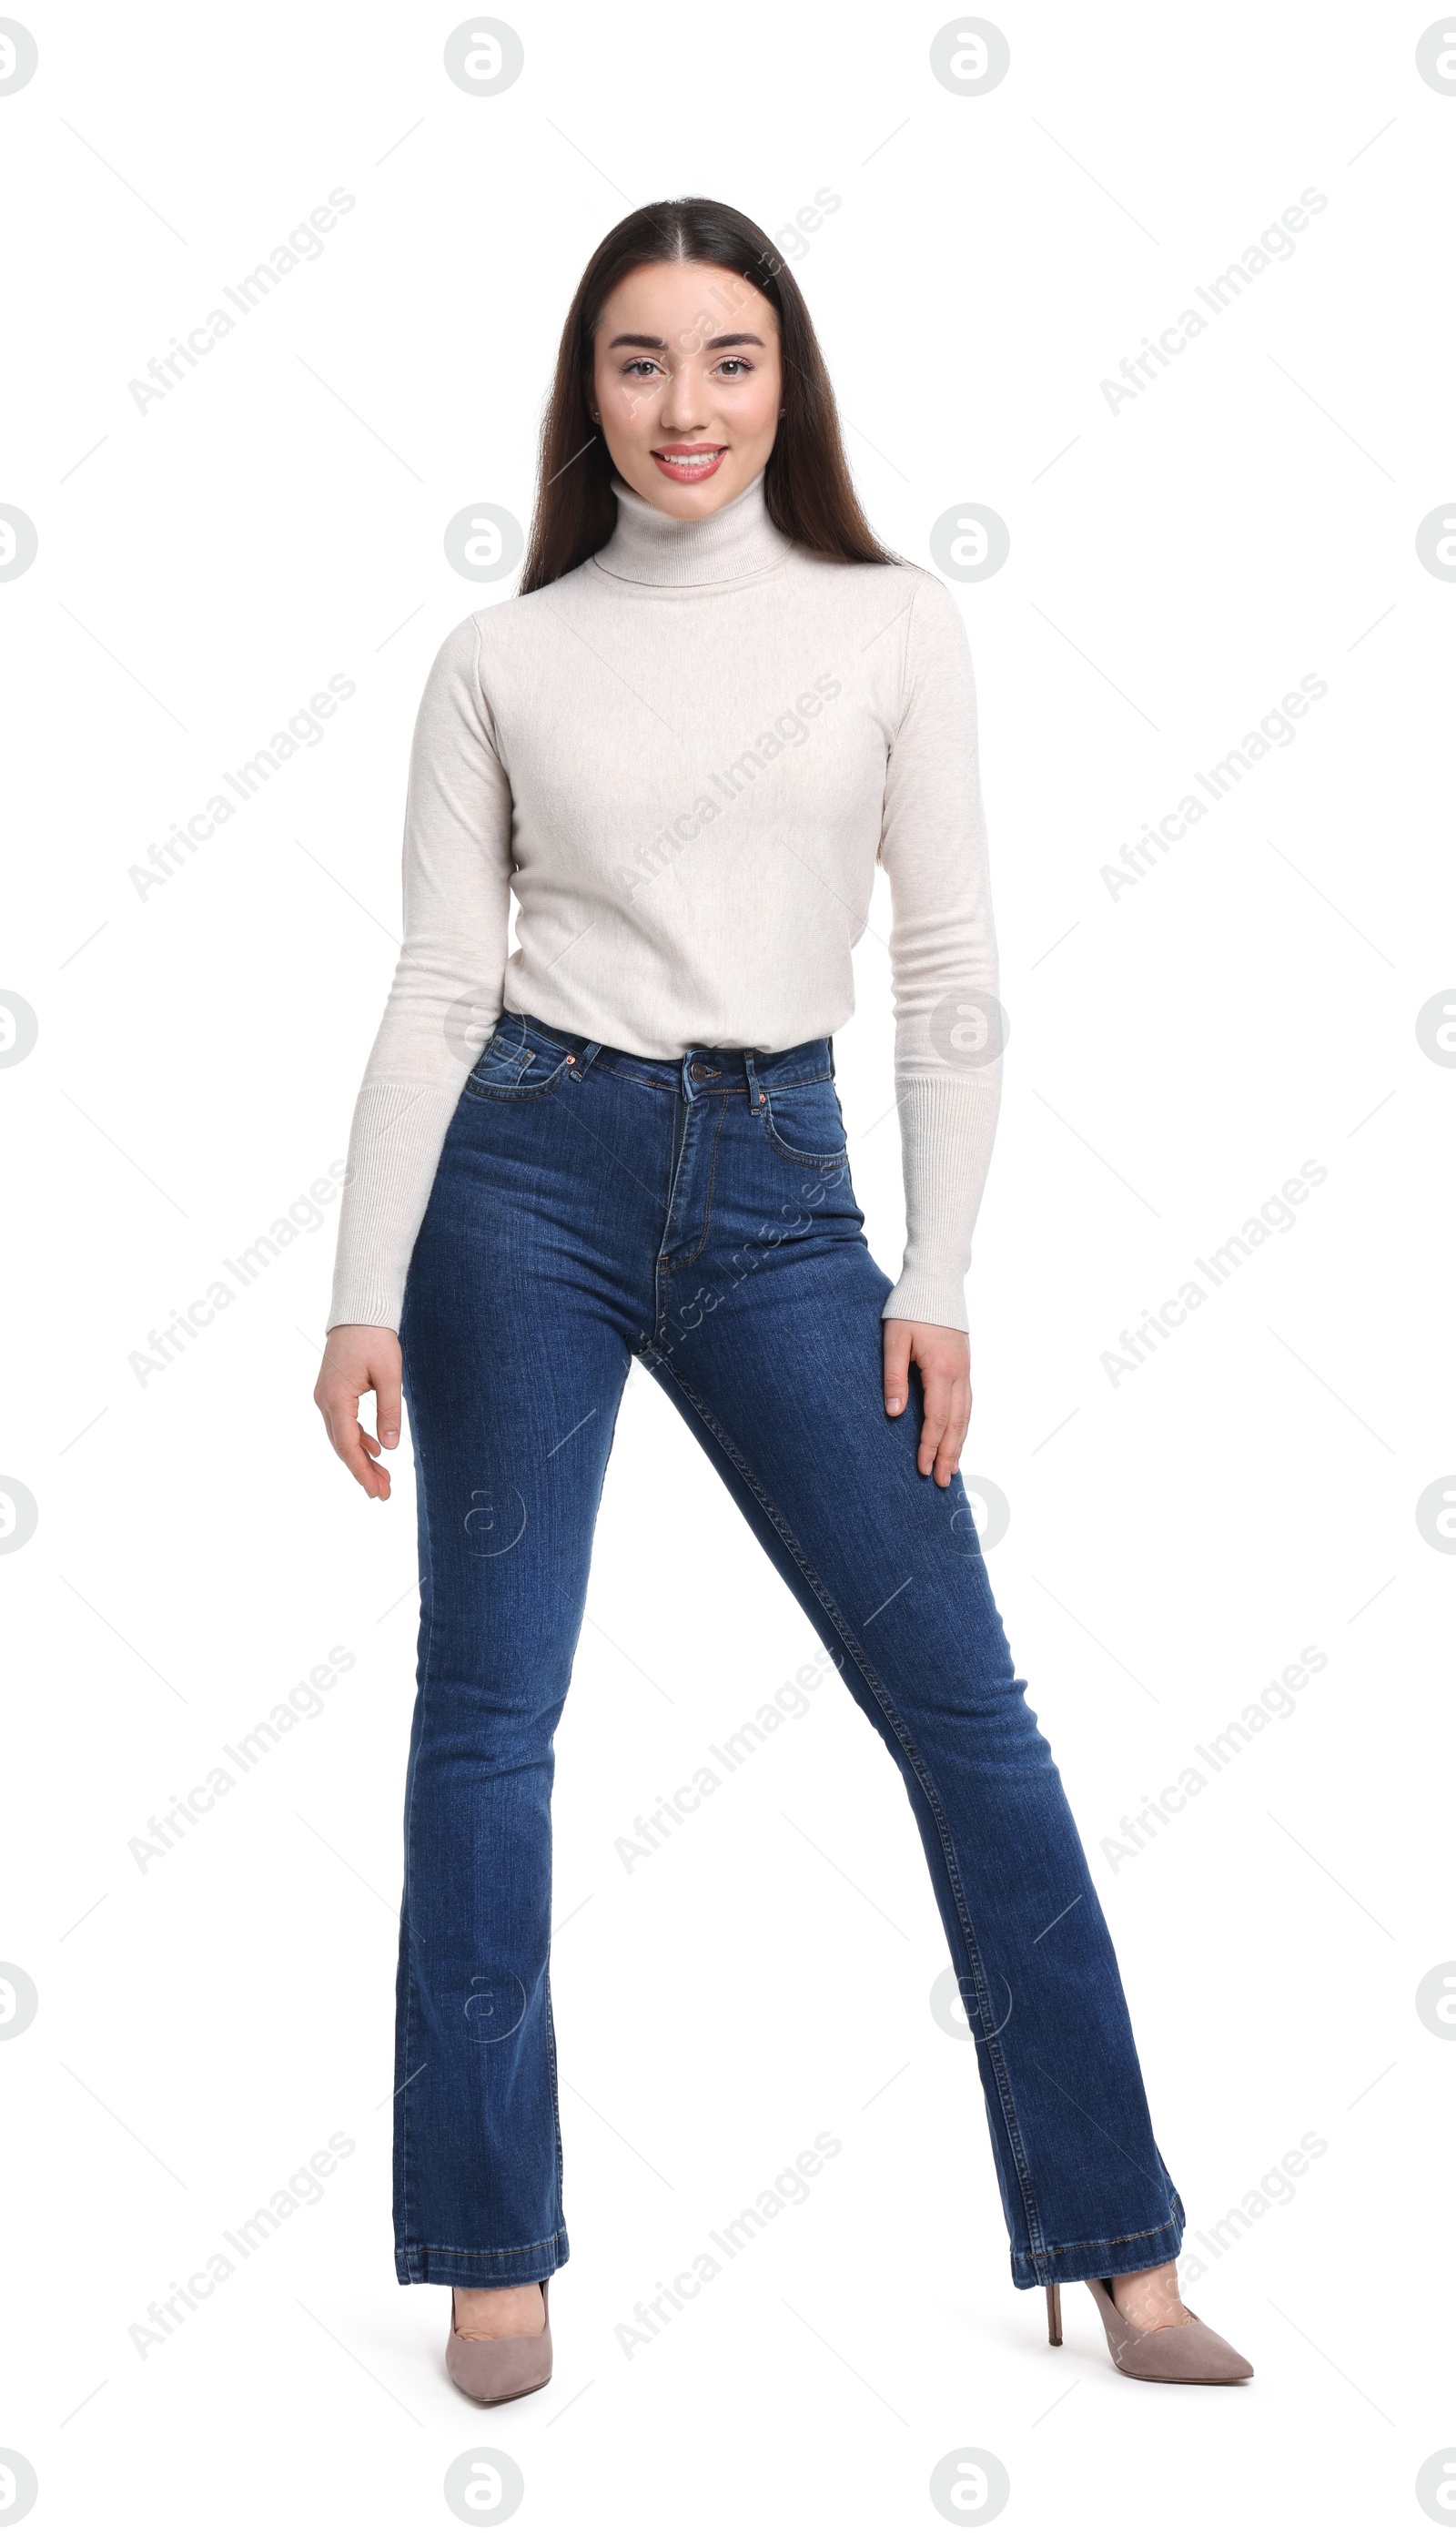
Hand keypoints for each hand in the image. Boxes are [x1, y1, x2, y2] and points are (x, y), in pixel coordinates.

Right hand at [314, 1324, 401, 1500]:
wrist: (358, 1311)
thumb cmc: (375, 1339)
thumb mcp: (389, 1376)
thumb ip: (389, 1412)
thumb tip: (389, 1447)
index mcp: (336, 1399)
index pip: (348, 1446)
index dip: (362, 1472)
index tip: (376, 1492)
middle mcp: (325, 1401)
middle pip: (342, 1446)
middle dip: (363, 1471)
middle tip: (383, 1493)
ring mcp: (325, 1397)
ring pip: (342, 1437)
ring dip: (361, 1458)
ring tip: (383, 1478)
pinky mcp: (331, 1392)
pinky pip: (343, 1423)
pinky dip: (358, 1439)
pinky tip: (374, 1450)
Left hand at [882, 1318, 969, 1487]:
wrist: (936, 1282)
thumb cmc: (910, 1309)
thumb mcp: (894, 1340)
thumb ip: (894, 1376)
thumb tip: (894, 1412)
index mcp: (941, 1370)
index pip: (937, 1418)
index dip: (929, 1446)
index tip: (921, 1468)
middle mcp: (959, 1374)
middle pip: (956, 1423)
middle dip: (948, 1454)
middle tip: (941, 1482)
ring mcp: (965, 1370)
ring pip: (966, 1415)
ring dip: (959, 1444)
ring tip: (952, 1469)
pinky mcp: (965, 1366)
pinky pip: (967, 1403)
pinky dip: (964, 1425)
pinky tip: (958, 1436)